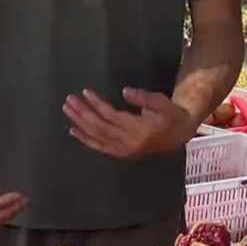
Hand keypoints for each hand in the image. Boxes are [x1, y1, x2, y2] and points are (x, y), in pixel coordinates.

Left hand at [63, 88, 198, 158]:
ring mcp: (123, 150)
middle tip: (69, 100)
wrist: (178, 135)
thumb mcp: (161, 102)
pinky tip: (73, 131)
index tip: (85, 92)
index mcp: (138, 129)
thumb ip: (143, 98)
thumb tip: (125, 91)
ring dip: (80, 124)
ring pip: (97, 137)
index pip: (111, 116)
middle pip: (99, 127)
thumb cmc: (169, 114)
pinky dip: (86, 139)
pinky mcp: (120, 153)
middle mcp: (128, 142)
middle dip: (83, 114)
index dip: (97, 104)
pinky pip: (100, 147)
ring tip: (68, 111)